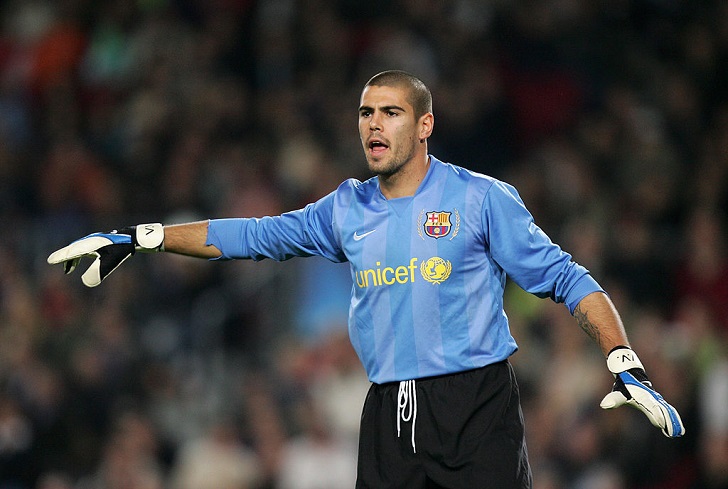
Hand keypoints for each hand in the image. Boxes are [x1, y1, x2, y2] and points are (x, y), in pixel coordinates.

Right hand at [47, 223, 163, 286]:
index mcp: (88, 245)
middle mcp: (89, 241)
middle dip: (63, 256)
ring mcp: (95, 241)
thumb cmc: (121, 250)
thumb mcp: (110, 262)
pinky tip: (84, 261)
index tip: (50, 260)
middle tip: (53, 262)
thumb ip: (97, 272)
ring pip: (79, 249)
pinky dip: (81, 256)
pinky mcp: (101, 242)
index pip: (71, 252)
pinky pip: (85, 249)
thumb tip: (86, 283)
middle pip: (72, 249)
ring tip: (69, 269)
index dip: (61, 257)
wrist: (133, 238)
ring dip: (73, 258)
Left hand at [600, 346, 684, 437]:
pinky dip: (674, 417)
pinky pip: (669, 410)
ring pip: (668, 411)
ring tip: (680, 432)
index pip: (651, 408)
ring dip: (674, 421)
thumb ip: (613, 399)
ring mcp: (657, 400)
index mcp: (644, 399)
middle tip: (675, 433)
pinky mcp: (659, 401)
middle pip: (663, 411)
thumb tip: (604, 405)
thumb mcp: (618, 393)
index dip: (656, 416)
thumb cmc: (624, 385)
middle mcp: (653, 399)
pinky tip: (679, 428)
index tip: (661, 425)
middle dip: (669, 421)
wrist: (631, 373)